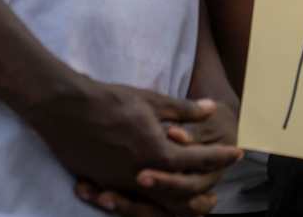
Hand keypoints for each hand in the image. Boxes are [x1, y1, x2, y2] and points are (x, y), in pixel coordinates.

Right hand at [74, 106, 238, 215]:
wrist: (65, 110)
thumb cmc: (110, 100)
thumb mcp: (152, 100)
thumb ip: (184, 110)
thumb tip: (211, 109)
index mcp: (156, 152)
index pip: (196, 161)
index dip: (220, 158)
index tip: (238, 153)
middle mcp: (139, 174)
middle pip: (179, 192)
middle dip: (201, 190)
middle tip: (218, 191)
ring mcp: (119, 182)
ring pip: (155, 202)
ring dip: (176, 201)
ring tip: (193, 201)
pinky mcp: (103, 184)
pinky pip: (131, 199)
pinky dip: (147, 202)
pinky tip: (155, 199)